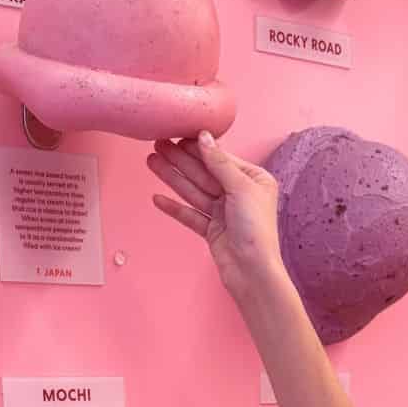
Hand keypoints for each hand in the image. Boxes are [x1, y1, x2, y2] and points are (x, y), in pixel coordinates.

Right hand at [147, 133, 284, 303]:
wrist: (253, 272)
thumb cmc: (256, 229)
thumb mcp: (241, 188)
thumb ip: (219, 162)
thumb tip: (204, 137)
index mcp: (253, 180)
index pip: (220, 159)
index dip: (197, 148)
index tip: (176, 134)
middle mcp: (239, 194)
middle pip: (204, 173)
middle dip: (180, 160)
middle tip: (158, 144)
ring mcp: (224, 213)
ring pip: (194, 191)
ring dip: (172, 178)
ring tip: (151, 162)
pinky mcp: (212, 231)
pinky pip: (190, 215)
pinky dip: (174, 207)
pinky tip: (157, 198)